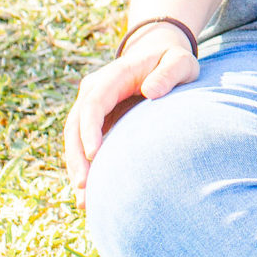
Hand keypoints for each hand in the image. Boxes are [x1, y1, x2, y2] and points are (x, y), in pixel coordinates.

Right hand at [63, 27, 198, 208]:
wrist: (160, 56)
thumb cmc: (173, 60)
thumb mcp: (180, 61)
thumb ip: (170, 72)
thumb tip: (151, 92)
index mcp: (113, 76)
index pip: (93, 103)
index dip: (89, 129)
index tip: (94, 155)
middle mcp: (96, 91)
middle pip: (75, 125)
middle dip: (77, 156)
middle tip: (84, 185)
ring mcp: (94, 107)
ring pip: (75, 139)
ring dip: (77, 168)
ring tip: (84, 200)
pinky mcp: (98, 122)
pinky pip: (85, 146)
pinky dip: (86, 168)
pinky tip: (90, 195)